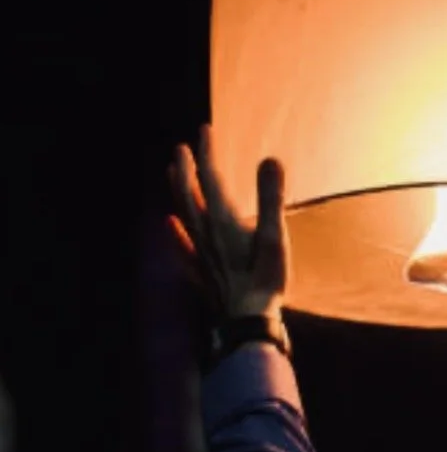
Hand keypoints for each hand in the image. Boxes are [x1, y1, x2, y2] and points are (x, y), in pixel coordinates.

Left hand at [168, 125, 289, 321]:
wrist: (248, 322)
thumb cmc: (264, 280)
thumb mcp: (274, 236)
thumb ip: (271, 197)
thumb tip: (270, 158)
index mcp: (224, 220)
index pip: (211, 178)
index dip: (207, 152)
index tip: (204, 129)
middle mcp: (206, 233)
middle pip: (190, 194)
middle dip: (186, 168)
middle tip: (181, 147)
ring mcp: (200, 253)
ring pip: (182, 215)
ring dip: (177, 192)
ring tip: (171, 173)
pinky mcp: (200, 271)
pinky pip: (181, 246)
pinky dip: (174, 231)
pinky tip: (168, 224)